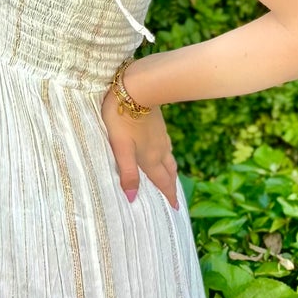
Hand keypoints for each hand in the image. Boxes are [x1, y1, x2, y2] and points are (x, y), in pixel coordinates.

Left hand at [100, 81, 178, 208]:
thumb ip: (127, 173)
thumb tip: (132, 199)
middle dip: (171, 185)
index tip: (177, 208)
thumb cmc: (122, 119)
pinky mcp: (159, 125)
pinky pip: (166, 146)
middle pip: (168, 171)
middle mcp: (159, 149)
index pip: (162, 181)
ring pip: (169, 158)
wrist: (137, 88)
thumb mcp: (120, 148)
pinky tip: (162, 150)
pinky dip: (167, 155)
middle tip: (174, 197)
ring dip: (170, 170)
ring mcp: (161, 136)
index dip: (169, 195)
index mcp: (150, 158)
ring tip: (170, 177)